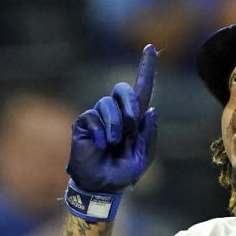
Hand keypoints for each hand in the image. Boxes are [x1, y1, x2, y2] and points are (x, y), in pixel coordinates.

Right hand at [67, 44, 157, 193]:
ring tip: (112, 144)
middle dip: (129, 103)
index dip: (146, 69)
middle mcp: (117, 114)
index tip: (151, 48)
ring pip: (108, 104)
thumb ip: (149, 135)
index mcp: (134, 120)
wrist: (100, 187)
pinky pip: (94, 117)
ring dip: (115, 125)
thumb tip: (151, 110)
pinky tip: (99, 146)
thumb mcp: (142, 157)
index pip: (142, 90)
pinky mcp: (84, 122)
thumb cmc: (122, 174)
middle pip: (122, 89)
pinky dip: (100, 133)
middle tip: (131, 124)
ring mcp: (99, 116)